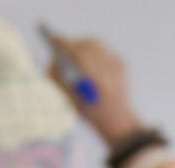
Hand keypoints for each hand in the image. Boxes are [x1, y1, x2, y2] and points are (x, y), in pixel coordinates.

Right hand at [42, 31, 143, 146]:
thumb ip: (60, 79)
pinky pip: (102, 50)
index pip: (79, 54)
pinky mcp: (122, 63)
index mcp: (99, 81)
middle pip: (88, 46)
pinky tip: (86, 61)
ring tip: (72, 52)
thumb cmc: (92, 113)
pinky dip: (92, 53)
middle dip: (73, 45)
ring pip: (95, 46)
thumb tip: (53, 59)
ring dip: (82, 47)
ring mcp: (118, 65)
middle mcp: (111, 69)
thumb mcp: (71, 100)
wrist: (119, 121)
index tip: (53, 39)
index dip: (65, 44)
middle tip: (61, 46)